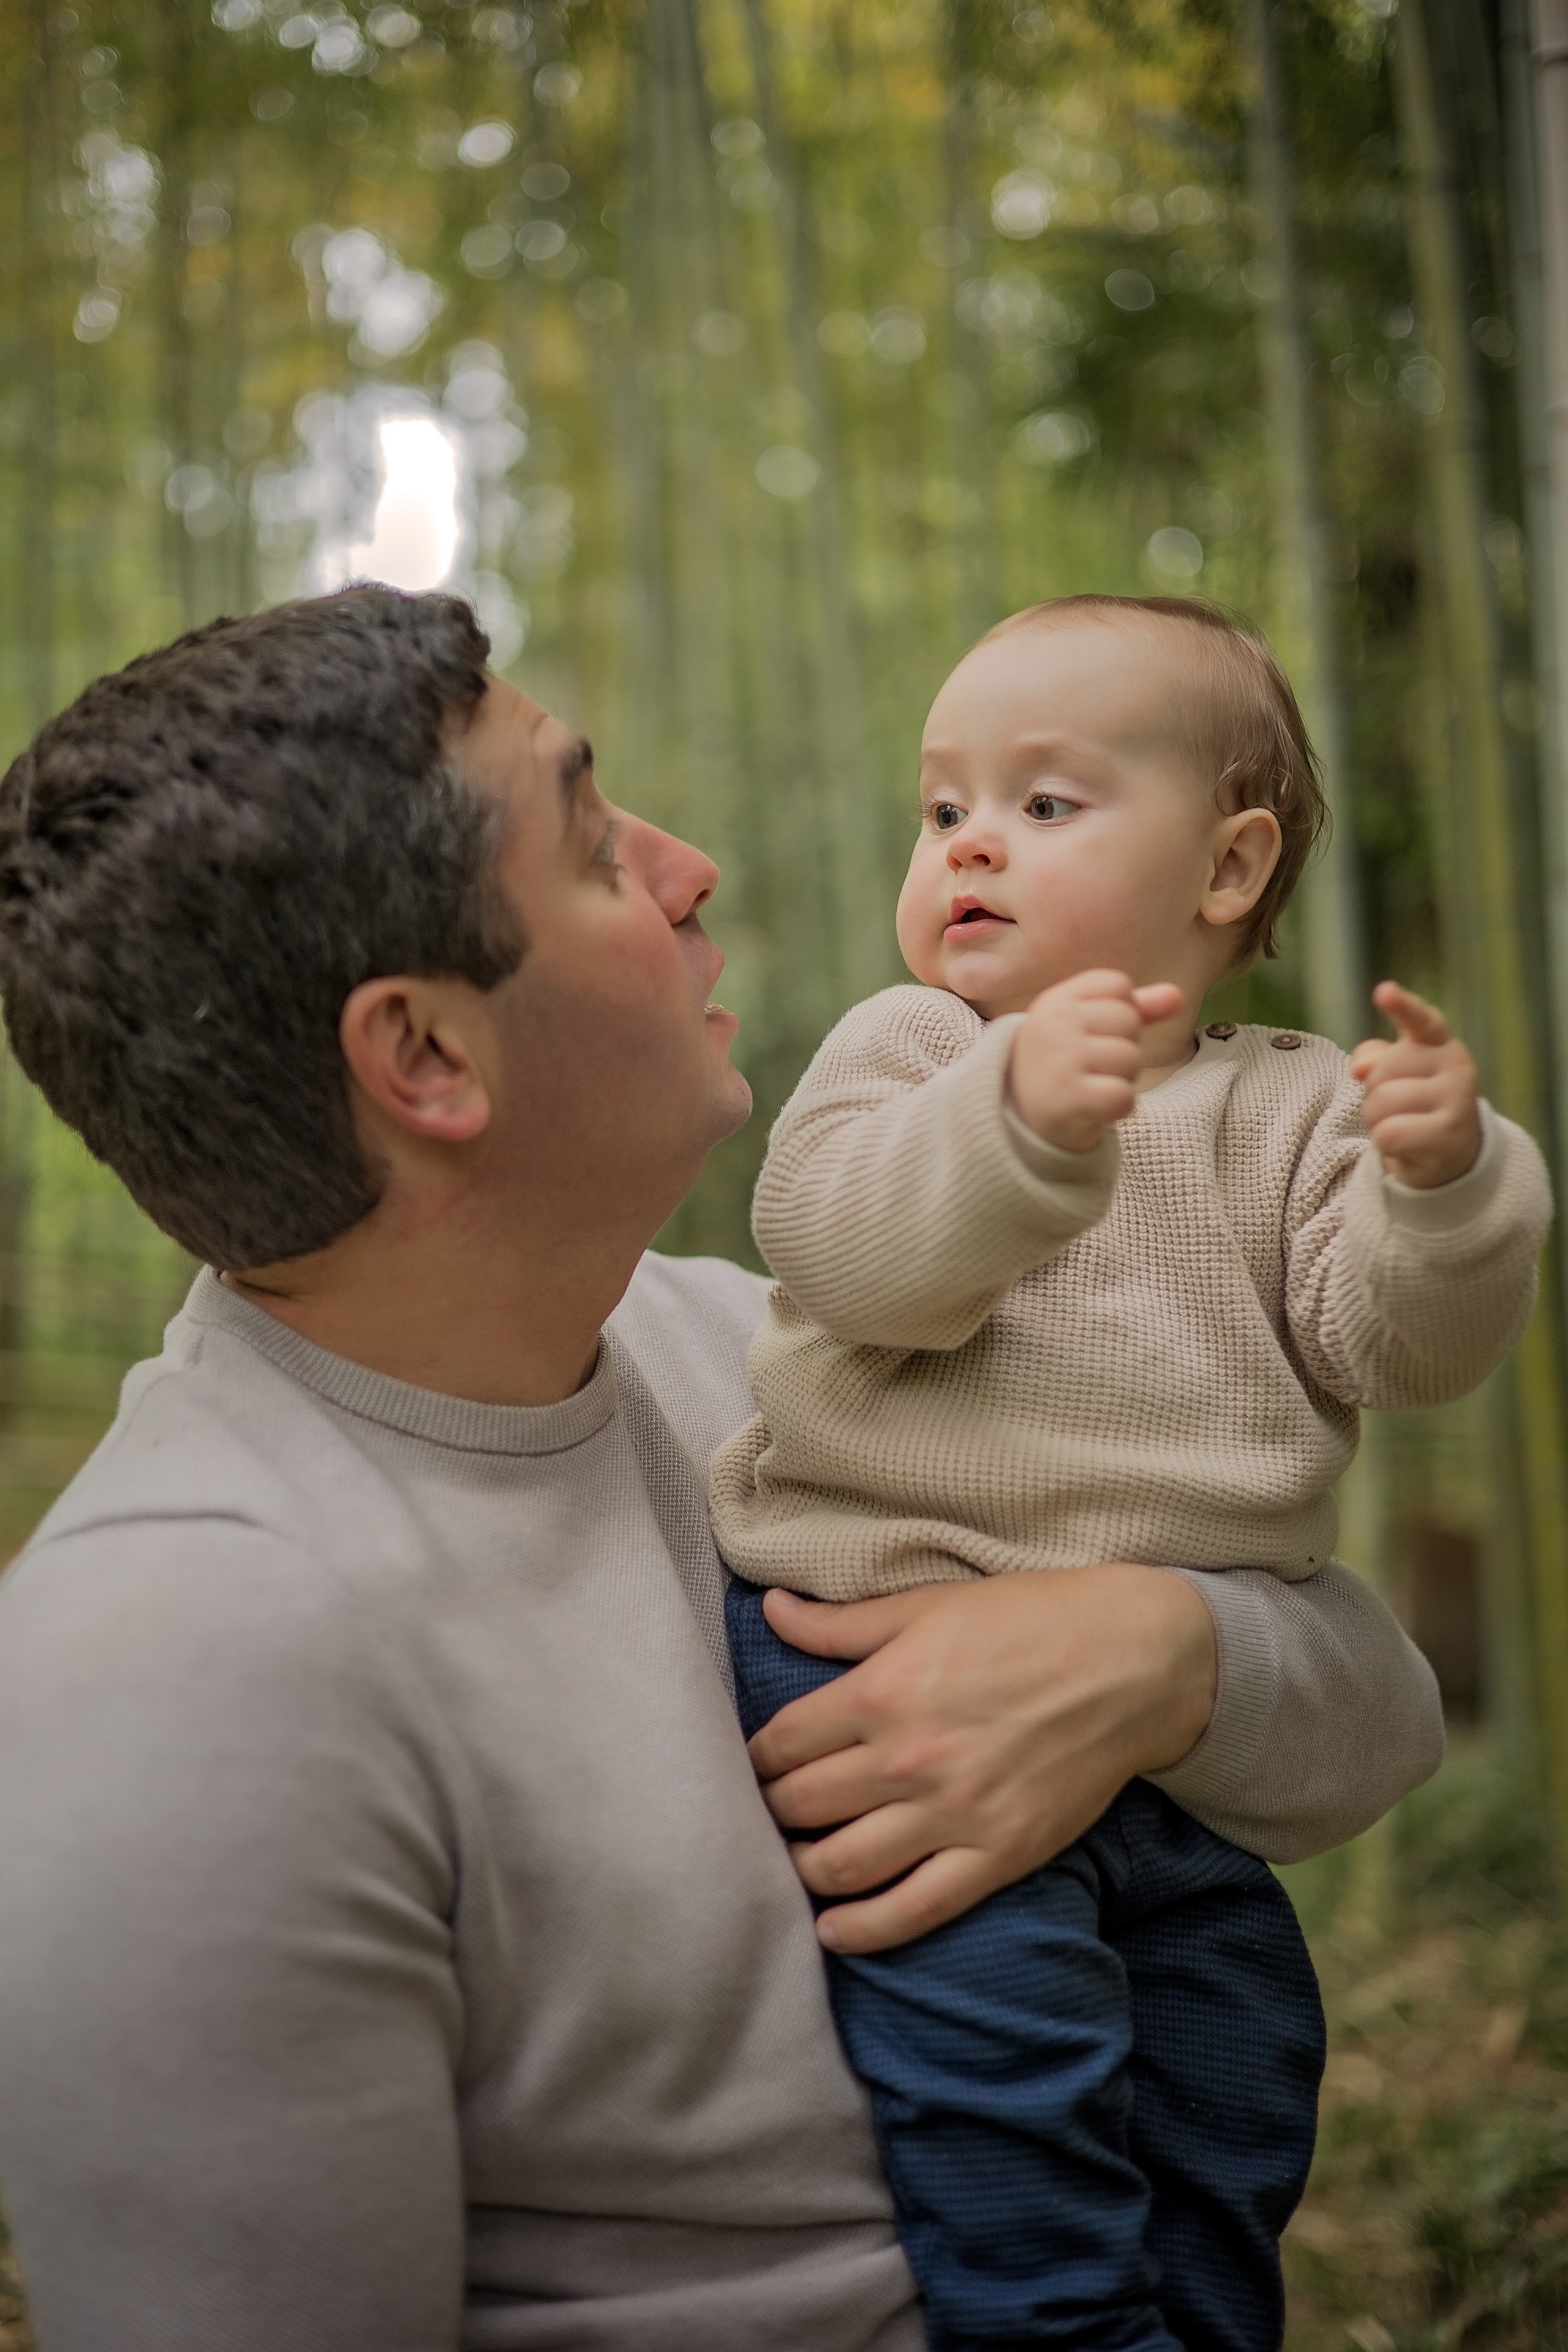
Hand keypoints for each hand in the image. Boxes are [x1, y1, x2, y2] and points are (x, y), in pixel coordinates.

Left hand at [746, 1566, 1215, 1953]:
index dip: (755, 1760)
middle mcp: (906, 1758)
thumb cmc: (1029, 1620)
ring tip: (795, 1862)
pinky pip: (913, 1910)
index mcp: (880, 1690)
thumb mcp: (926, 1606)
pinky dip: (863, 1930)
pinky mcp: (997, 1856)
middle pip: (800, 1806)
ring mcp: (952, 1813)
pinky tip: (833, 1930)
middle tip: (770, 1813)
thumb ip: (840, 1623)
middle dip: (771, 1812)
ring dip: (802, 1870)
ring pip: (841, 1866)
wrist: (1133, 1660)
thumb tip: (771, 1607)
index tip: (755, 1766)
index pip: (780, 1743)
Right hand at [1007, 970, 1184, 1152]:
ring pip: (1130, 1058)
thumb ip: (1135, 1007)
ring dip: (1121, 1078)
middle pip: (1128, 1020)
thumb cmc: (1064, 1061)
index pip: (1118, 985)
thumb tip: (1177, 996)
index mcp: (1058, 998)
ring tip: (1093, 1084)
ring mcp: (1059, 1060)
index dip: (1120, 1011)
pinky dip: (1118, 1106)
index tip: (1094, 1032)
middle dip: (1123, 1046)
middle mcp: (1055, 1023)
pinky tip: (1095, 1106)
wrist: (1023, 1112)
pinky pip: (1123, 1096)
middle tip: (1093, 1064)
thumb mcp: (1090, 1024)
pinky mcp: (1067, 1098)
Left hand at [1349, 980, 1481, 1189]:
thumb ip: (1376, 1057)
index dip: (1403, 1007)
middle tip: (1392, 1103)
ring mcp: (1458, 1100)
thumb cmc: (1414, 1099)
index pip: (1421, 1020)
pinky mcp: (1450, 1135)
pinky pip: (1388, 1134)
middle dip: (1372, 1090)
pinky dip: (1383, 1142)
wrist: (1448, 1148)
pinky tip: (1405, 1143)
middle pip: (1383, 1069)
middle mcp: (1457, 1064)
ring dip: (1375, 1118)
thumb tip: (1360, 1065)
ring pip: (1382, 1103)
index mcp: (1440, 1040)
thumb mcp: (1395, 1071)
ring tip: (1398, 1122)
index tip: (1384, 992)